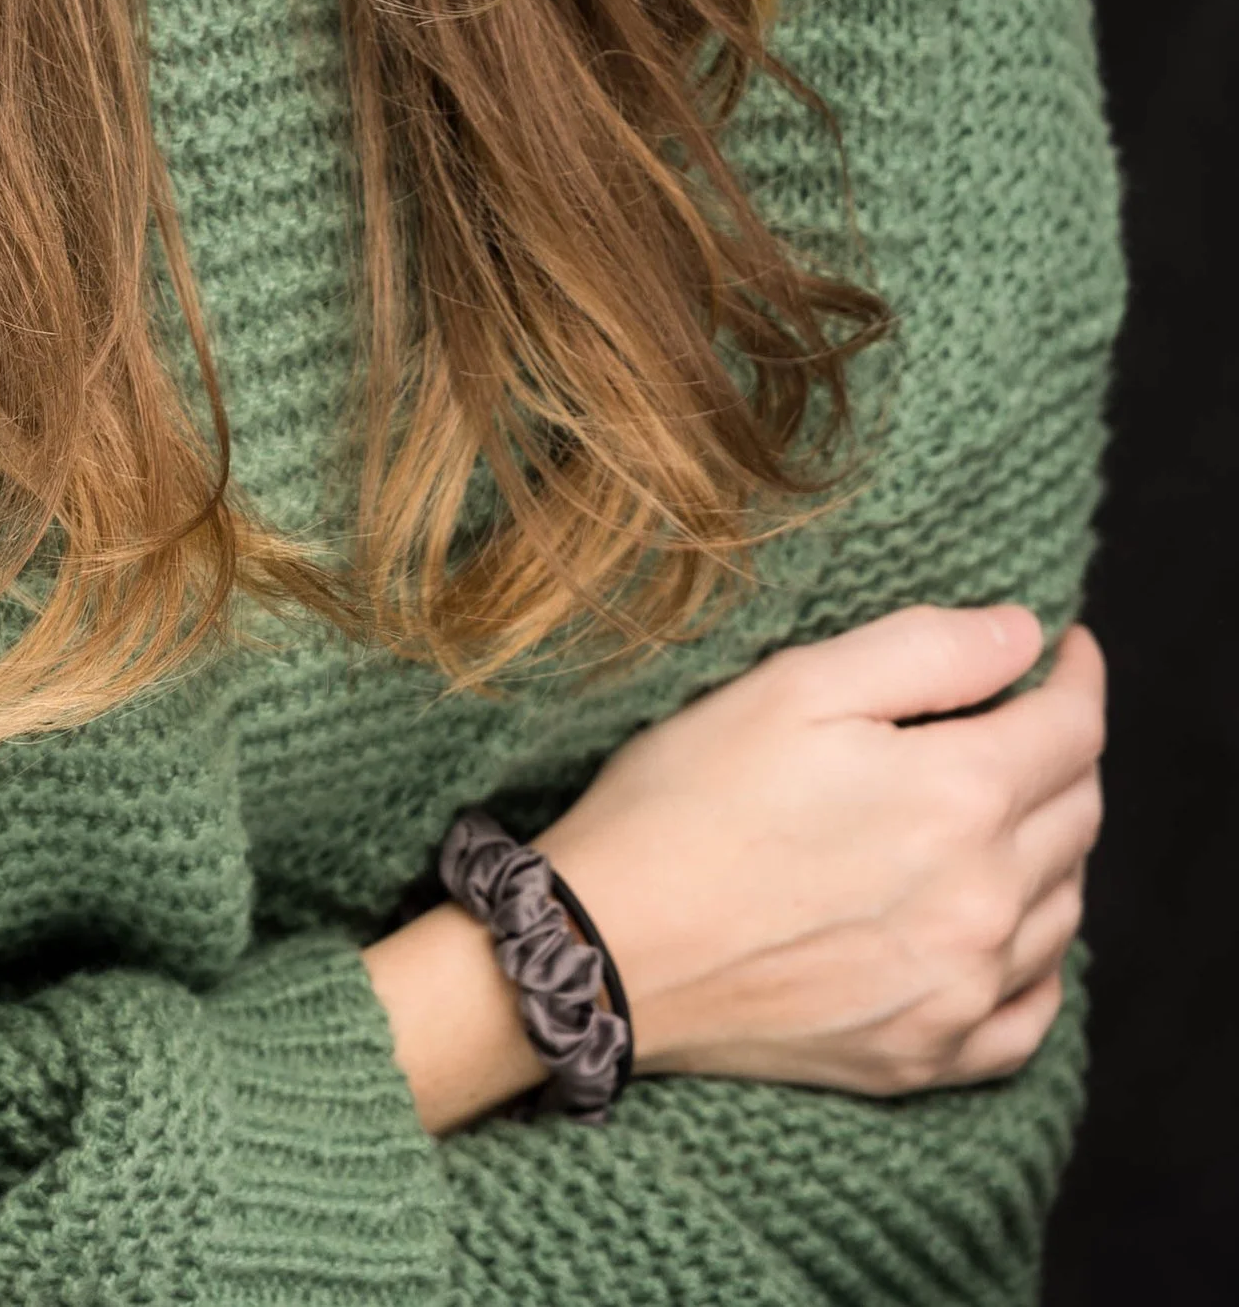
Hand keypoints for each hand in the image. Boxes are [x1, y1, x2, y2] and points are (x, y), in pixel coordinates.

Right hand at [544, 603, 1104, 1097]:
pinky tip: (1005, 929)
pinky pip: (1032, 1012)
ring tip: (1009, 807)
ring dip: (1055, 846)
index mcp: (958, 797)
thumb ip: (925, 651)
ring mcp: (962, 990)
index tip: (1065, 646)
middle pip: (1079, 813)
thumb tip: (1025, 633)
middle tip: (1024, 715)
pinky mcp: (928, 1056)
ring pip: (1065, 906)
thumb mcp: (793, 685)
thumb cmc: (689, 801)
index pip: (1071, 728)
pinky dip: (1037, 960)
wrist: (609, 950)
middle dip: (1066, 751)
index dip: (1076, 674)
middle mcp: (984, 902)